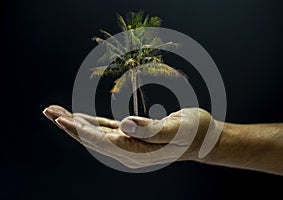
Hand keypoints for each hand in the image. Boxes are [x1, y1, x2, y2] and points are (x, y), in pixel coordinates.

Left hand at [43, 105, 213, 167]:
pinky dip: (91, 124)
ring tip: (56, 112)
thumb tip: (125, 125)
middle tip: (48, 111)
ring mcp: (128, 145)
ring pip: (96, 134)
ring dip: (76, 123)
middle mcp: (128, 152)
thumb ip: (151, 130)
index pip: (102, 142)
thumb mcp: (176, 129)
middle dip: (69, 125)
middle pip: (92, 139)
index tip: (60, 118)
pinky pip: (106, 130)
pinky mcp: (131, 137)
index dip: (81, 130)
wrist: (202, 139)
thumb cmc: (193, 132)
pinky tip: (80, 118)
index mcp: (136, 153)